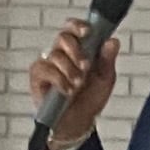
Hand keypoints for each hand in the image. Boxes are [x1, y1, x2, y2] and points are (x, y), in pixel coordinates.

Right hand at [26, 15, 118, 149]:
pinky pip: (44, 69)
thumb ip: (107, 60)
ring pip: (55, 55)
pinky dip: (58, 80)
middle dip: (76, 50)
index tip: (87, 32)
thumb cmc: (89, 99)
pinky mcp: (37, 77)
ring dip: (70, 70)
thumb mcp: (105, 79)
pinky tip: (66, 90)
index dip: (78, 26)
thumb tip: (112, 41)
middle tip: (85, 66)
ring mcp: (48, 65)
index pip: (73, 28)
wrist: (78, 124)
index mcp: (78, 49)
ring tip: (77, 85)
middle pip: (63, 37)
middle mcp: (61, 54)